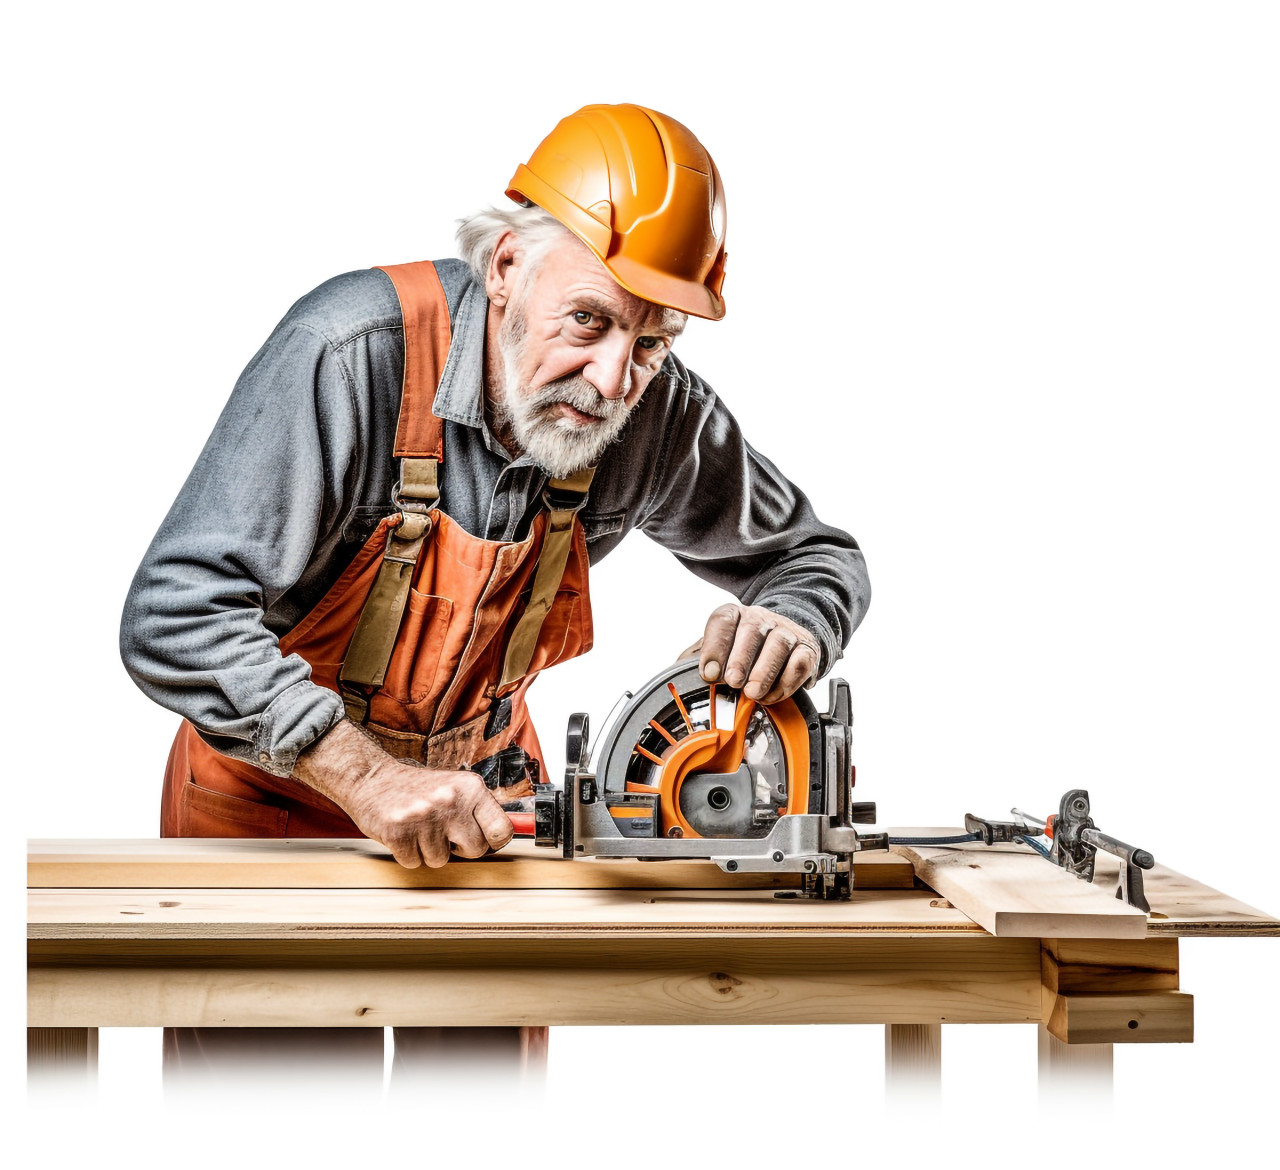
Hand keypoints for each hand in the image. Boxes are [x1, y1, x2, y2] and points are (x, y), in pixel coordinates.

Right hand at [293, 720, 513, 867]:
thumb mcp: (454, 787)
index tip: (484, 839)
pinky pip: (415, 863)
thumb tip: (508, 835)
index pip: (502, 829)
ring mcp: (424, 817)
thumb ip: (479, 810)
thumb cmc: (417, 788)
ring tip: (419, 828)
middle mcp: (450, 800)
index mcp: (470, 788)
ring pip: (441, 861)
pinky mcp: (399, 833)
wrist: (372, 778)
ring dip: (429, 850)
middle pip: (475, 851)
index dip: (493, 840)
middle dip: (459, 848)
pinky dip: (408, 854)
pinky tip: (404, 834)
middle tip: (442, 831)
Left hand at [687, 603, 819, 703]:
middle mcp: (761, 619)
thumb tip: (679, 675)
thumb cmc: (744, 650)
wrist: (787, 643)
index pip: (723, 621)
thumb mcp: (718, 650)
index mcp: (735, 615)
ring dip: (764, 671)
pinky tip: (772, 695)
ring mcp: (786, 632)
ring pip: (779, 644)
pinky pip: (800, 663)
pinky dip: (786, 682)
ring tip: (753, 693)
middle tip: (733, 682)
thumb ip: (697, 659)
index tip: (709, 673)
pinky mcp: (807, 649)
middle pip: (752, 630)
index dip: (715, 646)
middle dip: (741, 659)